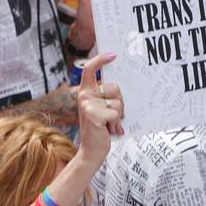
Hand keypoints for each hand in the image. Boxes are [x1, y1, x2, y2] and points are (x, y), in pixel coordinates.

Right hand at [73, 51, 120, 169]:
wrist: (92, 150)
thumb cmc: (100, 129)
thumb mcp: (101, 109)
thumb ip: (106, 97)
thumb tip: (122, 87)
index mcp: (85, 91)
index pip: (90, 69)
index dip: (101, 59)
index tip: (113, 55)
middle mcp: (84, 95)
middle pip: (114, 87)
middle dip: (120, 103)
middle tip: (113, 116)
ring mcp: (87, 104)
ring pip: (117, 102)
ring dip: (118, 116)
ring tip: (109, 125)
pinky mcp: (93, 114)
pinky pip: (116, 113)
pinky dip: (116, 124)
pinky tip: (108, 130)